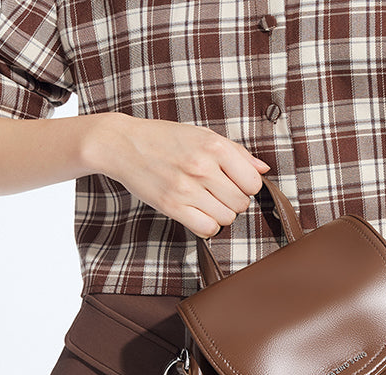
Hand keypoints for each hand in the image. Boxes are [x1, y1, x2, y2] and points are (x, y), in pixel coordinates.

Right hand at [88, 113, 270, 236]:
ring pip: (226, 218)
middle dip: (233, 202)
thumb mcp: (202, 135)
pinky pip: (206, 228)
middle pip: (241, 203)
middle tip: (218, 193)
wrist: (122, 143)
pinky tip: (198, 212)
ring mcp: (186, 188)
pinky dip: (207, 225)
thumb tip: (263, 170)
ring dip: (220, 214)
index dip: (247, 187)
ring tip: (206, 201)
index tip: (234, 183)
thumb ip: (236, 153)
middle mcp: (202, 167)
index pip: (253, 183)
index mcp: (215, 146)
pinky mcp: (172, 205)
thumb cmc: (164, 138)